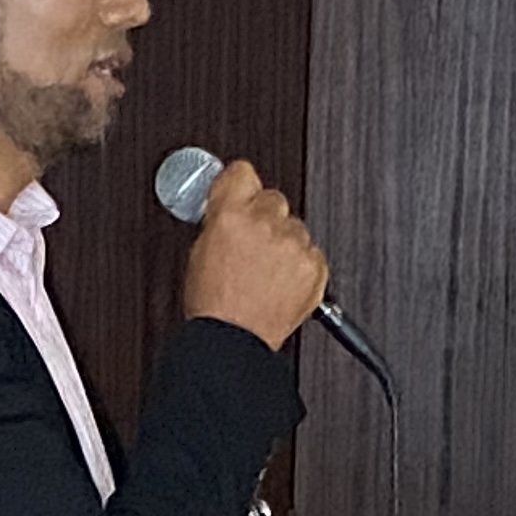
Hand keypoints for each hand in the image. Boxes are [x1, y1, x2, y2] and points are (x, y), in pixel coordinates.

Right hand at [179, 157, 325, 350]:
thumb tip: (230, 207)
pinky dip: (300, 265)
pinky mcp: (314, 265)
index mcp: (229, 215)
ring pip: (295, 228)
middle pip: (274, 200)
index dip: (241, 186)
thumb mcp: (200, 253)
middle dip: (265, 219)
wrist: (235, 342)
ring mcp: (293, 244)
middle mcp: (265, 224)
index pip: (243, 172)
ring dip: (284, 244)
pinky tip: (280, 284)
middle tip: (252, 248)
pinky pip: (312, 252)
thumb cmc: (214, 307)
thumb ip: (220, 221)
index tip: (241, 192)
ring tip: (265, 274)